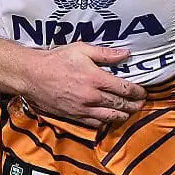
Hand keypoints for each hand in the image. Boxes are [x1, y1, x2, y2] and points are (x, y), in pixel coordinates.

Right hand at [21, 43, 146, 127]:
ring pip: (110, 118)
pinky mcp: (74, 117)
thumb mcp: (81, 49)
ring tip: (129, 112)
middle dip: (134, 105)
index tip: (143, 92)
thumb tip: (125, 53)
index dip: (137, 92)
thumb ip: (105, 53)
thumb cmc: (55, 60)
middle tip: (141, 103)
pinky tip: (109, 118)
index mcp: (96, 79)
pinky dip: (106, 122)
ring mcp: (83, 109)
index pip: (125, 89)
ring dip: (123, 116)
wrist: (32, 76)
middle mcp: (92, 97)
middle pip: (120, 105)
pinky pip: (95, 124)